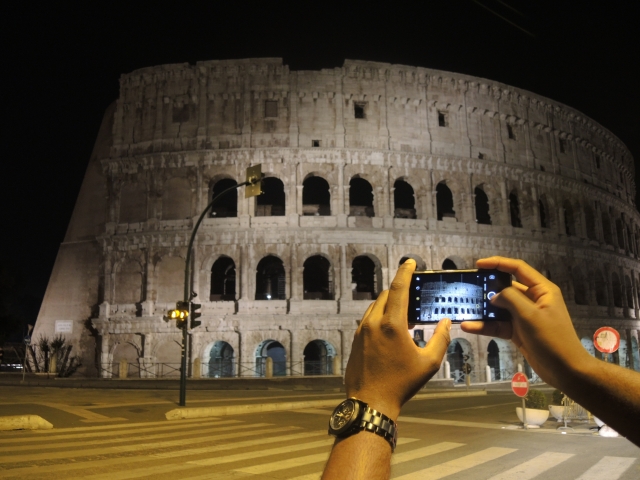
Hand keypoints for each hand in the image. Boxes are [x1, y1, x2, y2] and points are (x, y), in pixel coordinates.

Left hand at [345, 259, 450, 419]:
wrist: (370, 402)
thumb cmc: (400, 384)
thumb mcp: (428, 363)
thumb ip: (440, 339)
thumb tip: (445, 323)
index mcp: (392, 325)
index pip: (398, 288)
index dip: (405, 271)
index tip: (409, 261)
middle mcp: (373, 323)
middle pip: (386, 295)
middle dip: (399, 290)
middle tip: (413, 294)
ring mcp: (362, 331)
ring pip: (375, 306)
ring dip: (389, 304)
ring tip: (405, 315)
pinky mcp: (356, 340)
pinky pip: (368, 319)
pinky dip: (380, 317)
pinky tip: (391, 330)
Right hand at [461, 256, 590, 388]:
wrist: (565, 371)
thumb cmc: (552, 339)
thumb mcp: (530, 315)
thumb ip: (510, 299)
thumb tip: (494, 296)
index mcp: (542, 290)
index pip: (518, 269)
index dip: (498, 263)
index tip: (479, 265)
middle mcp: (533, 300)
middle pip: (506, 287)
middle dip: (488, 288)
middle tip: (469, 288)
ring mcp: (525, 316)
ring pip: (500, 308)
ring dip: (484, 309)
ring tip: (465, 308)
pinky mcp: (518, 331)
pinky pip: (499, 324)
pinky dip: (485, 325)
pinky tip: (469, 326)